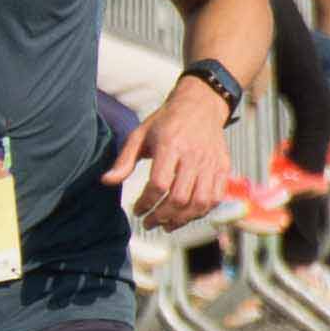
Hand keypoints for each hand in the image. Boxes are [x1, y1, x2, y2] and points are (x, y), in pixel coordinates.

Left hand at [104, 83, 240, 233]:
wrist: (201, 105)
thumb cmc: (166, 122)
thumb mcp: (140, 135)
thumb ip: (124, 160)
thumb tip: (106, 181)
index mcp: (171, 145)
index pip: (159, 184)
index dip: (146, 202)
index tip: (137, 210)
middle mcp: (194, 155)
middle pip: (180, 198)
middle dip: (162, 216)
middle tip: (149, 222)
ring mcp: (211, 163)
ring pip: (199, 202)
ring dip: (182, 220)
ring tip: (167, 224)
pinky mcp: (223, 167)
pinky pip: (215, 198)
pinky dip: (201, 212)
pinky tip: (186, 215)